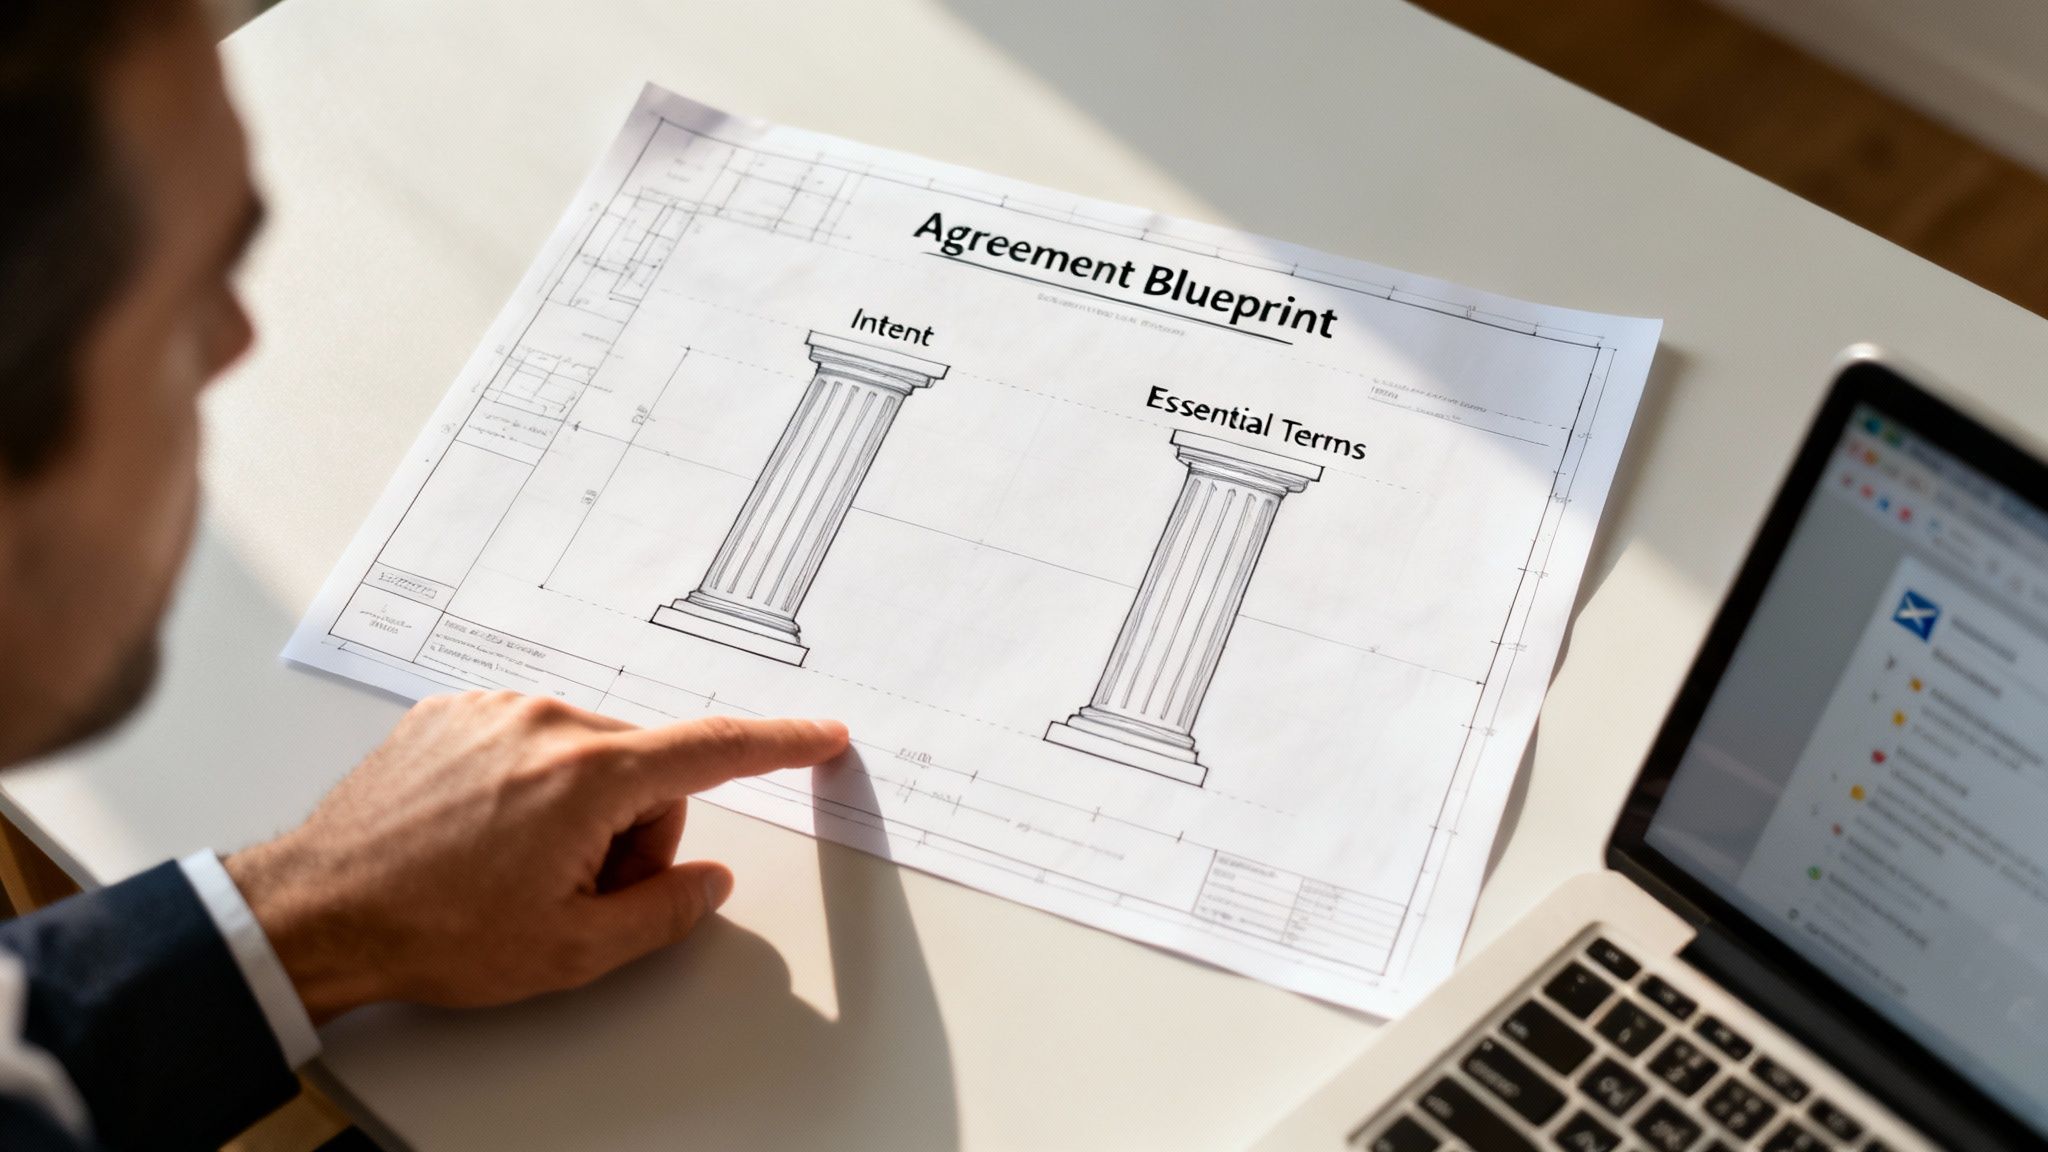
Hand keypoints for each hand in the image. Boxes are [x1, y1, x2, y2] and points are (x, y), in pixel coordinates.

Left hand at [224, 691, 848, 1023]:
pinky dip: (527, 787)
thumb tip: (707, 880)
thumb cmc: (431, 932)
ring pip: (587, 754)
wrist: (314, 912)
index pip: (715, 748)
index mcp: (587, 776)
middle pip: (646, 767)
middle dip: (634, 830)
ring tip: (513, 868)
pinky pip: (529, 740)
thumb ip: (665, 911)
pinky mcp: (450, 713)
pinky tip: (481, 837)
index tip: (822, 735)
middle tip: (576, 892)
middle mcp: (544, 722)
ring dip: (578, 810)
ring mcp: (492, 710)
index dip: (781, 744)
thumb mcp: (571, 951)